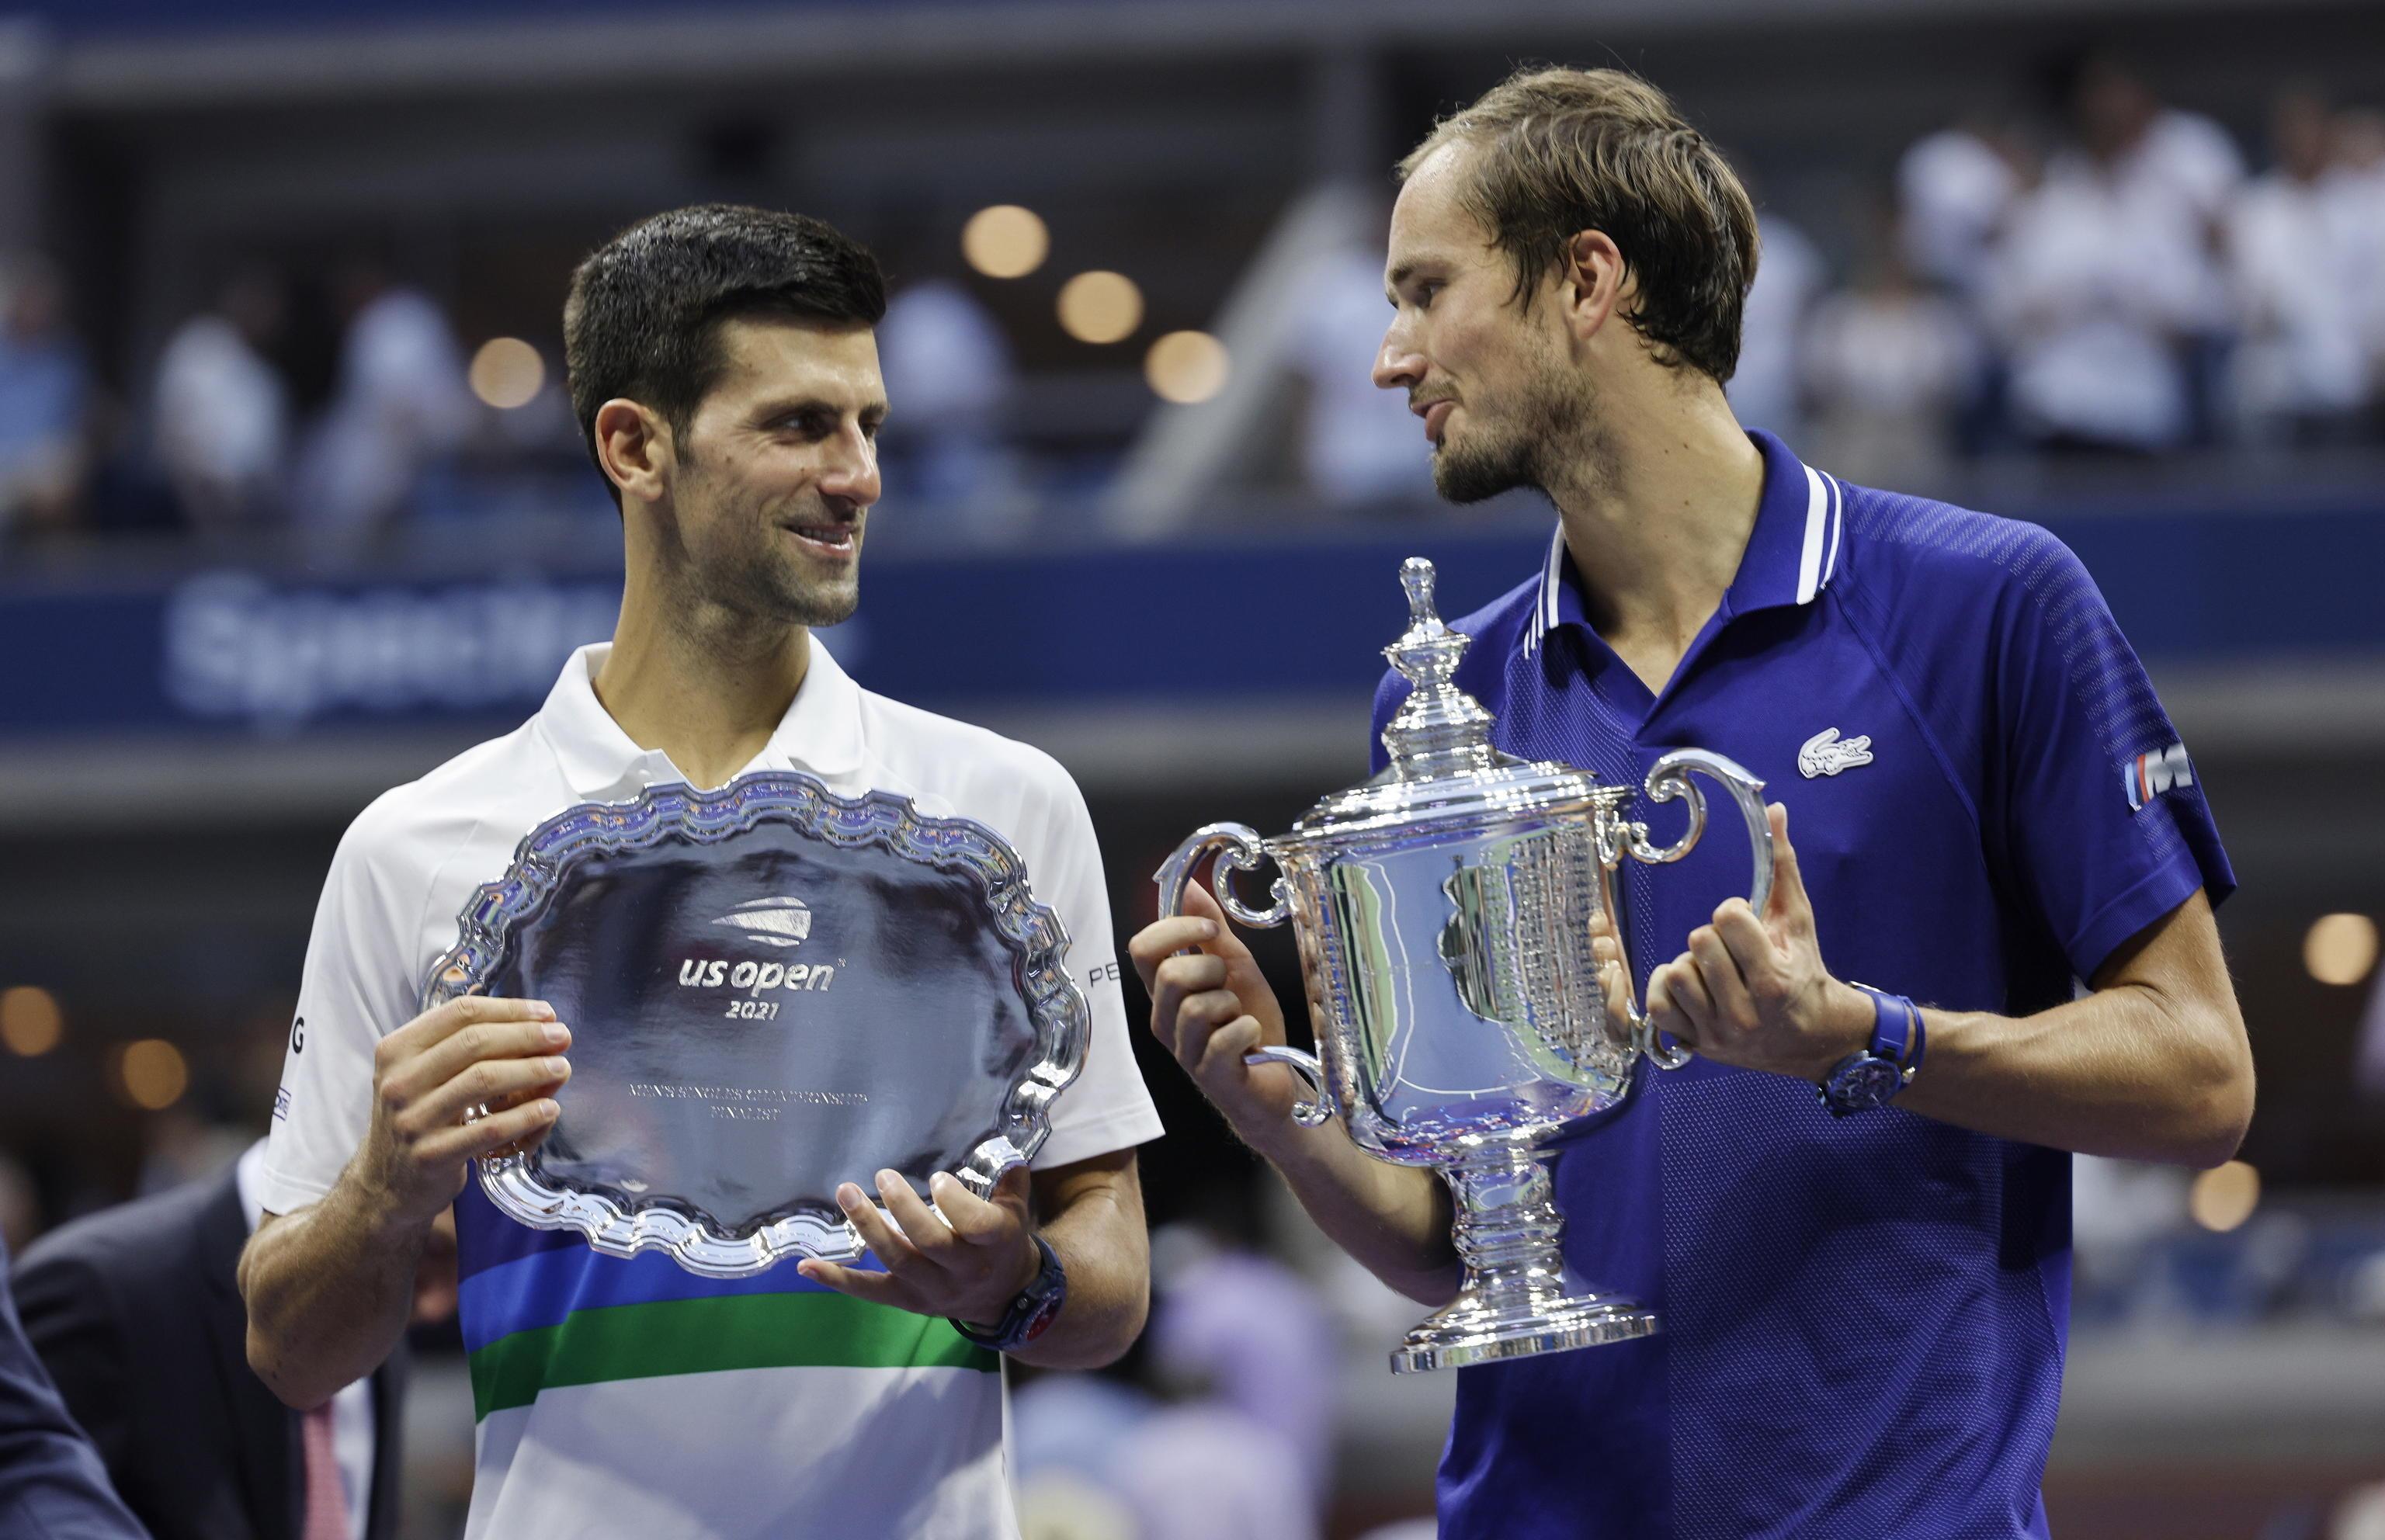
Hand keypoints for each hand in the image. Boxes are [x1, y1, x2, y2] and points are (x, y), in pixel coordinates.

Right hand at [356, 995, 572, 1229]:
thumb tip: (531, 1020)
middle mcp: (399, 1081)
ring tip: (562, 1068)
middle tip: (562, 1038)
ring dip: (532, 1070)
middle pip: (475, 1043)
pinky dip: (526, 1116)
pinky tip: (549, 1109)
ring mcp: (413, 1120)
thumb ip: (461, 1044)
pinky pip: (489, 1129)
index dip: (510, 1009)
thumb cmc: (419, 1118)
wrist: (388, 1185)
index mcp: (397, 1050)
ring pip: (484, 1080)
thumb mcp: (421, 1074)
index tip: (546, 1014)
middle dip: (527, 1036)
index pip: (460, 1014)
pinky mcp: (432, 1156)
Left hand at [798, 1166, 1040, 1326]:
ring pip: (897, 1260)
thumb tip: (998, 1140)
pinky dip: (837, 1280)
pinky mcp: (908, 1301)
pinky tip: (806, 1266)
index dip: (953, 1202)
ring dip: (868, 1227)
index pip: (974, 1225)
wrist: (1003, 1298)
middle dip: (903, 1208)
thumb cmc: (1005, 1242)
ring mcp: (933, 1289)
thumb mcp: (1016, 1210)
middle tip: (884, 1176)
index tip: (937, 1179)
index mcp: (994, 1243)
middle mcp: (963, 1270)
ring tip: (846, 1192)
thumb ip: (1009, 1177)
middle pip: (930, 1242)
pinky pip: (870, 1291)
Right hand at [1126, 880, 1309, 1150]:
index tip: (1211, 931)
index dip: (1176, 930)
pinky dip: (1248, 1030)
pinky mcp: (1210, 1075)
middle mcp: (1165, 1020)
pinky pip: (1225, 1039)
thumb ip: (1210, 930)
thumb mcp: (1234, 967)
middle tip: (1228, 986)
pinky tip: (1251, 1038)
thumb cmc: (1247, 1023)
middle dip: (1211, 969)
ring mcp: (1183, 1050)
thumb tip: (1190, 885)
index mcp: (1165, 991)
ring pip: (1195, 1008)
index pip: (1142, 949)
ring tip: (1238, 1017)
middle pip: (1169, 975)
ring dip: (1231, 1005)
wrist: (1272, 1080)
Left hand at [1644, 803, 1871, 1081]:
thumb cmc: (1802, 971)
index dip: (1733, 912)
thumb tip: (1776, 809)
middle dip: (1712, 937)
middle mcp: (1745, 1011)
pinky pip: (1658, 1005)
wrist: (1810, 1037)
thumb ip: (1782, 866)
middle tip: (1731, 950)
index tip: (1746, 924)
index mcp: (1774, 979)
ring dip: (1690, 964)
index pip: (1727, 919)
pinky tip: (1690, 985)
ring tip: (1714, 970)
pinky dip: (1666, 989)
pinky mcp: (1697, 1043)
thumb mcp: (1798, 919)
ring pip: (1675, 973)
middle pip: (1697, 942)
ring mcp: (1719, 1031)